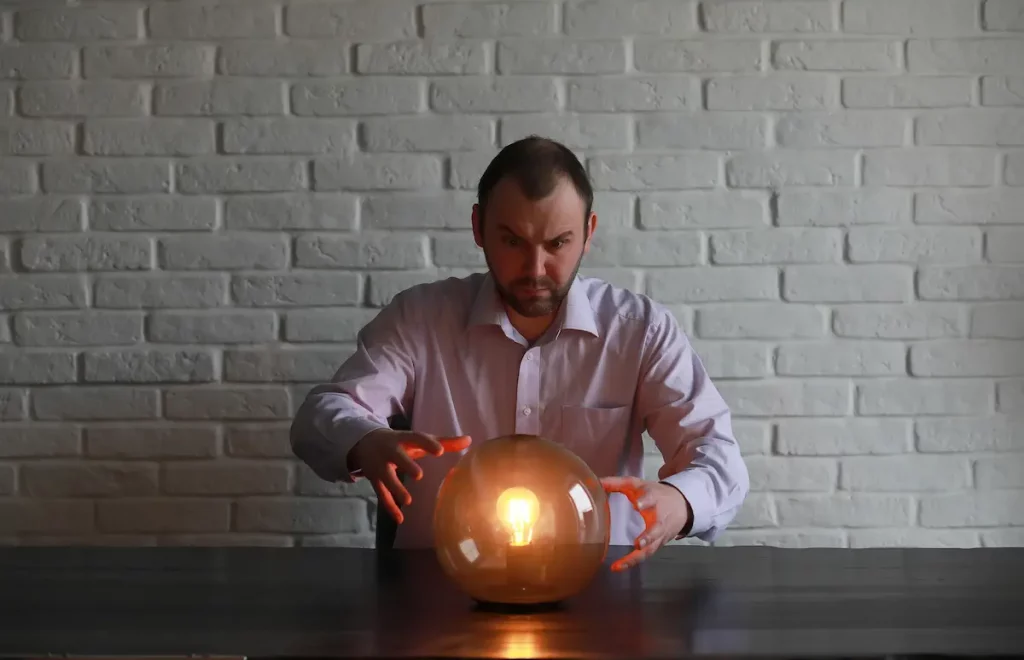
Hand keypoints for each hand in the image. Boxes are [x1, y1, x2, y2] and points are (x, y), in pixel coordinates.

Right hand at [349, 429, 471, 523]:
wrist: (365, 442)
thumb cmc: (401, 442)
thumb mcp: (418, 440)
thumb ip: (444, 442)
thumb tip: (469, 440)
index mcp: (404, 438)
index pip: (417, 438)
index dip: (427, 444)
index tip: (440, 450)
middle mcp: (390, 451)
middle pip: (398, 457)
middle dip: (407, 465)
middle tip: (419, 475)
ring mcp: (380, 466)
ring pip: (386, 478)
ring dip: (395, 489)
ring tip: (408, 501)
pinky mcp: (375, 480)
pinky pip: (381, 495)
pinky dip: (390, 507)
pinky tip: (399, 519)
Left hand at [600, 476, 691, 571]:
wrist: (682, 505)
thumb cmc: (655, 494)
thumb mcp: (637, 484)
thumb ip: (616, 483)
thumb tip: (595, 482)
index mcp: (654, 499)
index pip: (651, 498)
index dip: (645, 501)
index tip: (637, 505)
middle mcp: (659, 518)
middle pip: (656, 529)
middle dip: (648, 537)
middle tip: (638, 544)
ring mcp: (660, 534)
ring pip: (651, 548)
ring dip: (637, 557)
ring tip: (620, 564)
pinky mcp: (658, 545)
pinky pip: (646, 555)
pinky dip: (632, 562)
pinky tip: (618, 567)